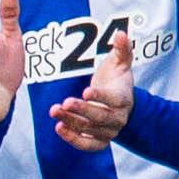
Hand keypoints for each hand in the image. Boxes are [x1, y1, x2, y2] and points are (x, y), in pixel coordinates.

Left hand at [51, 13, 138, 150]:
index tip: (86, 90)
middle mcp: (118, 118)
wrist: (120, 103)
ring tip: (54, 111)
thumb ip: (122, 49)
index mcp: (124, 98)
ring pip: (90, 130)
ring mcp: (109, 131)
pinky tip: (59, 127)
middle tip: (64, 103)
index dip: (100, 96)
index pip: (114, 99)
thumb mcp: (121, 63)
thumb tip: (121, 33)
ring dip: (72, 122)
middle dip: (81, 110)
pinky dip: (73, 139)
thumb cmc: (117, 80)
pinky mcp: (99, 141)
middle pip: (101, 117)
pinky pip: (87, 145)